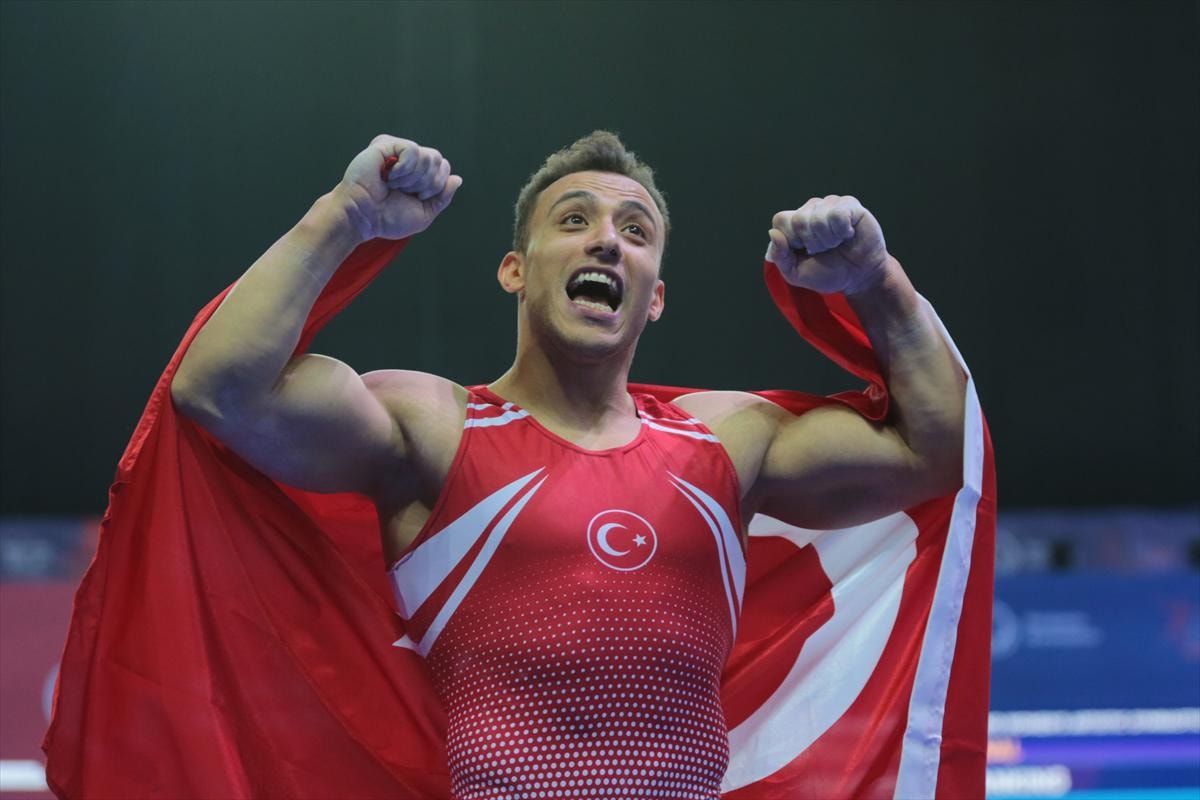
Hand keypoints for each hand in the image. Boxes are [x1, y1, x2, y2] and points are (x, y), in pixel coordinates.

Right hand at [335, 135, 462, 241]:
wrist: (363, 217)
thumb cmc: (387, 218)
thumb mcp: (424, 213)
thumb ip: (442, 197)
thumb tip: (457, 179)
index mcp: (418, 173)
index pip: (444, 168)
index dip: (436, 187)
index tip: (416, 198)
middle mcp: (409, 159)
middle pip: (438, 160)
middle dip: (426, 183)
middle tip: (403, 191)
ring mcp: (397, 150)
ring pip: (428, 156)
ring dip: (413, 179)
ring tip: (392, 185)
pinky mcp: (385, 144)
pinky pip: (412, 149)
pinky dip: (404, 169)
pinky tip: (387, 176)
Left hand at [765, 195, 889, 294]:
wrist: (858, 277)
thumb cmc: (827, 273)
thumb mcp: (796, 273)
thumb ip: (780, 256)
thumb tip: (772, 232)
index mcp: (793, 222)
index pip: (780, 220)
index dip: (792, 240)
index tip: (805, 252)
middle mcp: (810, 209)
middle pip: (799, 220)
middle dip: (812, 243)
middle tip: (824, 250)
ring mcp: (830, 204)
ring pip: (818, 218)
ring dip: (828, 240)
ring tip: (837, 243)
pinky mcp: (849, 204)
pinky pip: (838, 214)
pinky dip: (842, 231)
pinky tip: (848, 235)